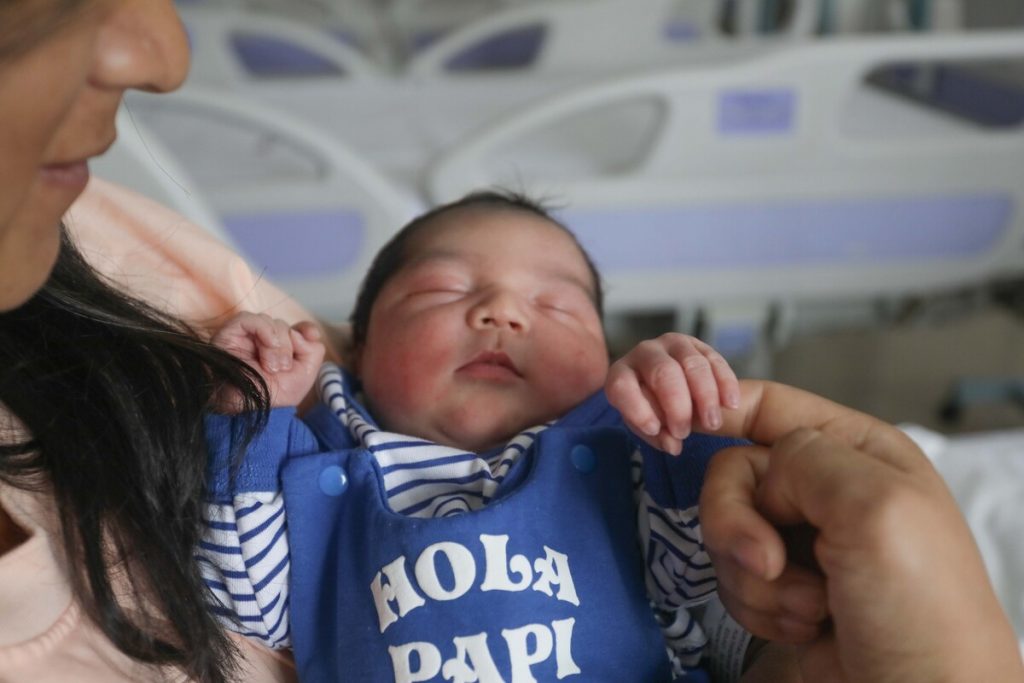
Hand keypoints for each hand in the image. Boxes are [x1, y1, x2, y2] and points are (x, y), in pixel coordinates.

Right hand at [212, 312, 324, 409]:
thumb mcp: (305, 374)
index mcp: (279, 350)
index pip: (295, 328)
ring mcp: (244, 337)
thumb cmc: (274, 395)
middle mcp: (261, 342)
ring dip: (276, 344)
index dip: (306, 329)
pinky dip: (264, 330)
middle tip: (281, 368)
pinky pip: (248, 318)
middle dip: (288, 346)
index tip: (312, 336)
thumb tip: (301, 332)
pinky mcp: (228, 335)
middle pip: (283, 325)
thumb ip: (313, 350)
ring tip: (271, 366)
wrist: (251, 409)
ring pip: (268, 321)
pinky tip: (268, 345)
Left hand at [605, 333, 739, 453]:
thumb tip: (673, 444)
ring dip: (705, 396)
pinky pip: (714, 360)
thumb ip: (657, 436)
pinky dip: (725, 383)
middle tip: (684, 432)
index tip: (654, 429)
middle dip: (676, 405)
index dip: (638, 408)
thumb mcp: (648, 427)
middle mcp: (644, 353)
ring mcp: (672, 344)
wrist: (672, 392)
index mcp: (621, 373)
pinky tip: (730, 404)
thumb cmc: (653, 411)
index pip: (623, 386)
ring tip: (712, 424)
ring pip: (692, 364)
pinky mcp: (699, 345)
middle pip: (662, 372)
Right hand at [701, 380, 1022, 682]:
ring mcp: (800, 542)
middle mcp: (823, 489)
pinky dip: (758, 608)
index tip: (679, 430)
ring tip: (812, 607)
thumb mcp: (875, 505)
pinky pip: (731, 579)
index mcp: (854, 450)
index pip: (767, 404)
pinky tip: (805, 625)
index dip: (719, 411)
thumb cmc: (921, 605)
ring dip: (755, 579)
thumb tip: (763, 474)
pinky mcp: (782, 591)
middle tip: (769, 563)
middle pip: (731, 475)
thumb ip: (805, 458)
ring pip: (726, 533)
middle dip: (738, 523)